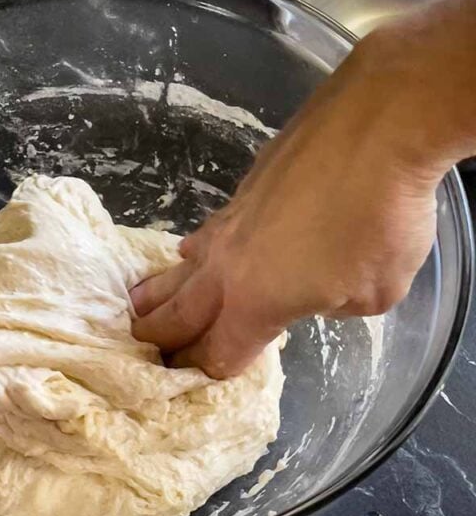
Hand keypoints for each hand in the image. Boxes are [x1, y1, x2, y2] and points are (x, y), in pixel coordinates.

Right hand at [130, 18, 458, 378]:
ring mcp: (229, 224)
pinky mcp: (242, 191)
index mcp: (253, 304)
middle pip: (180, 314)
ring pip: (181, 269)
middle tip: (139, 353)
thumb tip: (317, 288)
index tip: (191, 385)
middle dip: (159, 340)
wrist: (376, 129)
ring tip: (136, 307)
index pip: (215, 353)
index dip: (203, 374)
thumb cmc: (380, 222)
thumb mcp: (373, 293)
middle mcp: (227, 267)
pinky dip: (193, 253)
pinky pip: (206, 235)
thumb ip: (332, 305)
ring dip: (159, 294)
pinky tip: (190, 252)